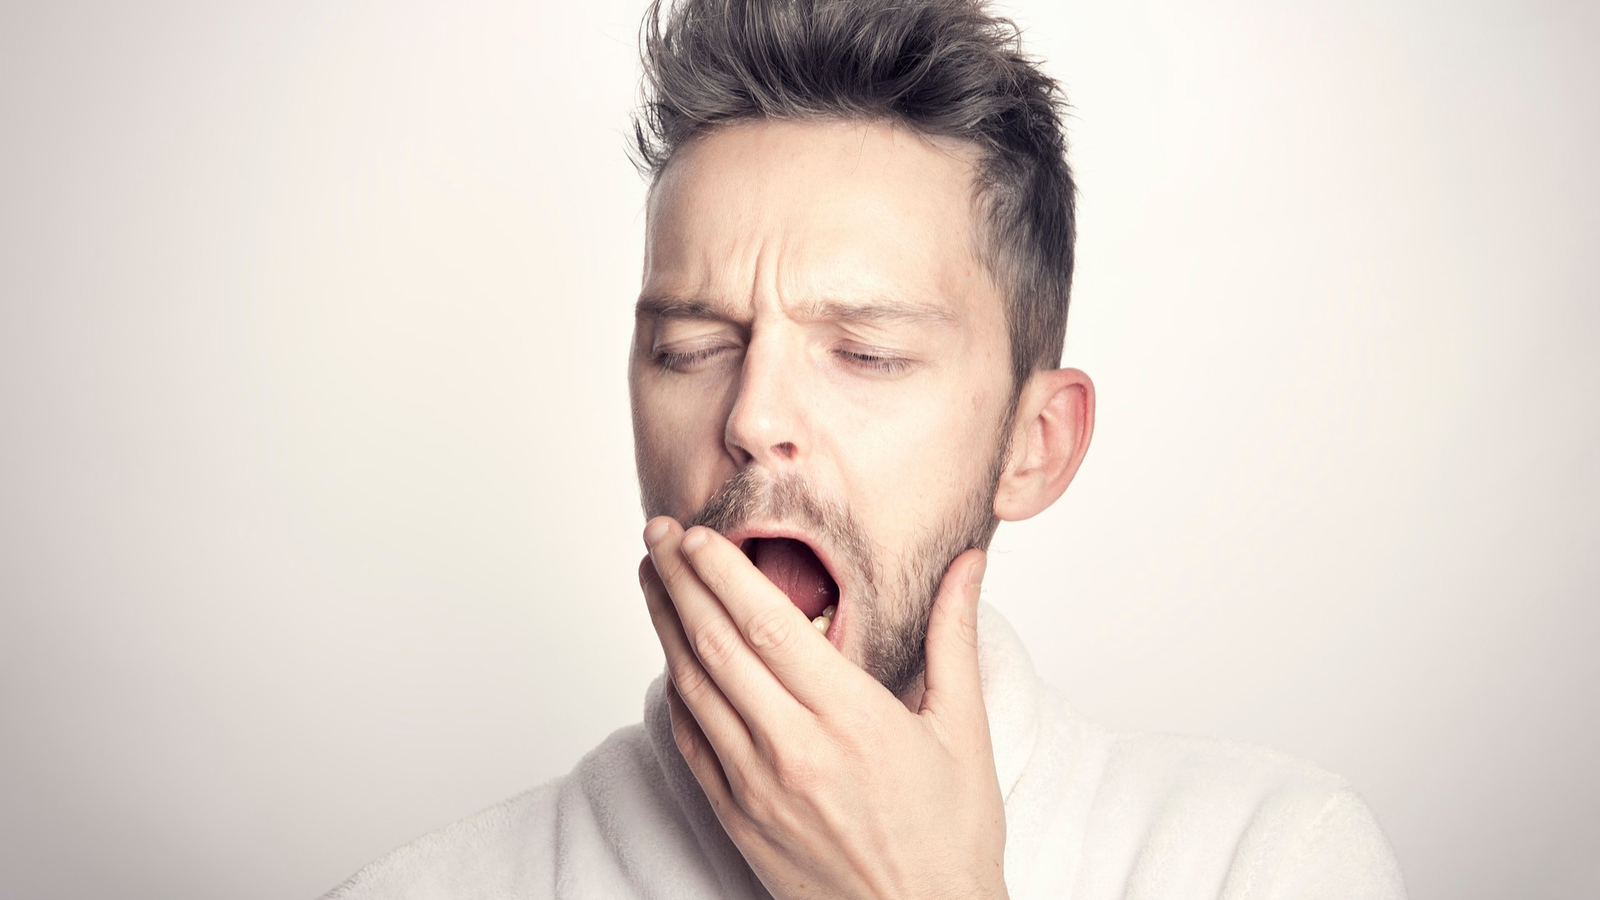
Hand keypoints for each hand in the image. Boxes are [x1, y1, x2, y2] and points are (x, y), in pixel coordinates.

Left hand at [640, 517, 1007, 899]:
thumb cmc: (951, 838)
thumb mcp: (965, 732)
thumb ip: (953, 638)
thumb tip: (969, 565)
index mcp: (851, 719)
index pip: (767, 625)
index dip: (723, 573)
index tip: (698, 534)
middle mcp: (794, 750)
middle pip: (717, 645)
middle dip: (680, 581)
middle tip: (657, 534)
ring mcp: (757, 788)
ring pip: (694, 688)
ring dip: (666, 626)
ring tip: (653, 578)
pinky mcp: (738, 819)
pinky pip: (691, 742)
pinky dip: (674, 692)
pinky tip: (670, 657)